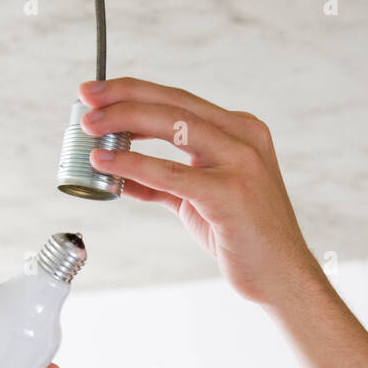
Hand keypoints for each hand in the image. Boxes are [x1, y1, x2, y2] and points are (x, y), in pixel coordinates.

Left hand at [78, 77, 320, 305]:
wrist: (281, 276)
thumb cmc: (244, 238)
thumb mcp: (201, 200)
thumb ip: (167, 183)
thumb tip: (124, 175)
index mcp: (240, 132)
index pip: (179, 100)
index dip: (135, 91)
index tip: (98, 92)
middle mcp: (243, 138)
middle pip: (173, 104)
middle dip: (123, 96)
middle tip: (85, 97)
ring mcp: (240, 163)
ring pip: (172, 127)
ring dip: (124, 121)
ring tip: (89, 128)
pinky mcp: (229, 193)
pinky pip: (170, 173)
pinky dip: (134, 164)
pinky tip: (106, 163)